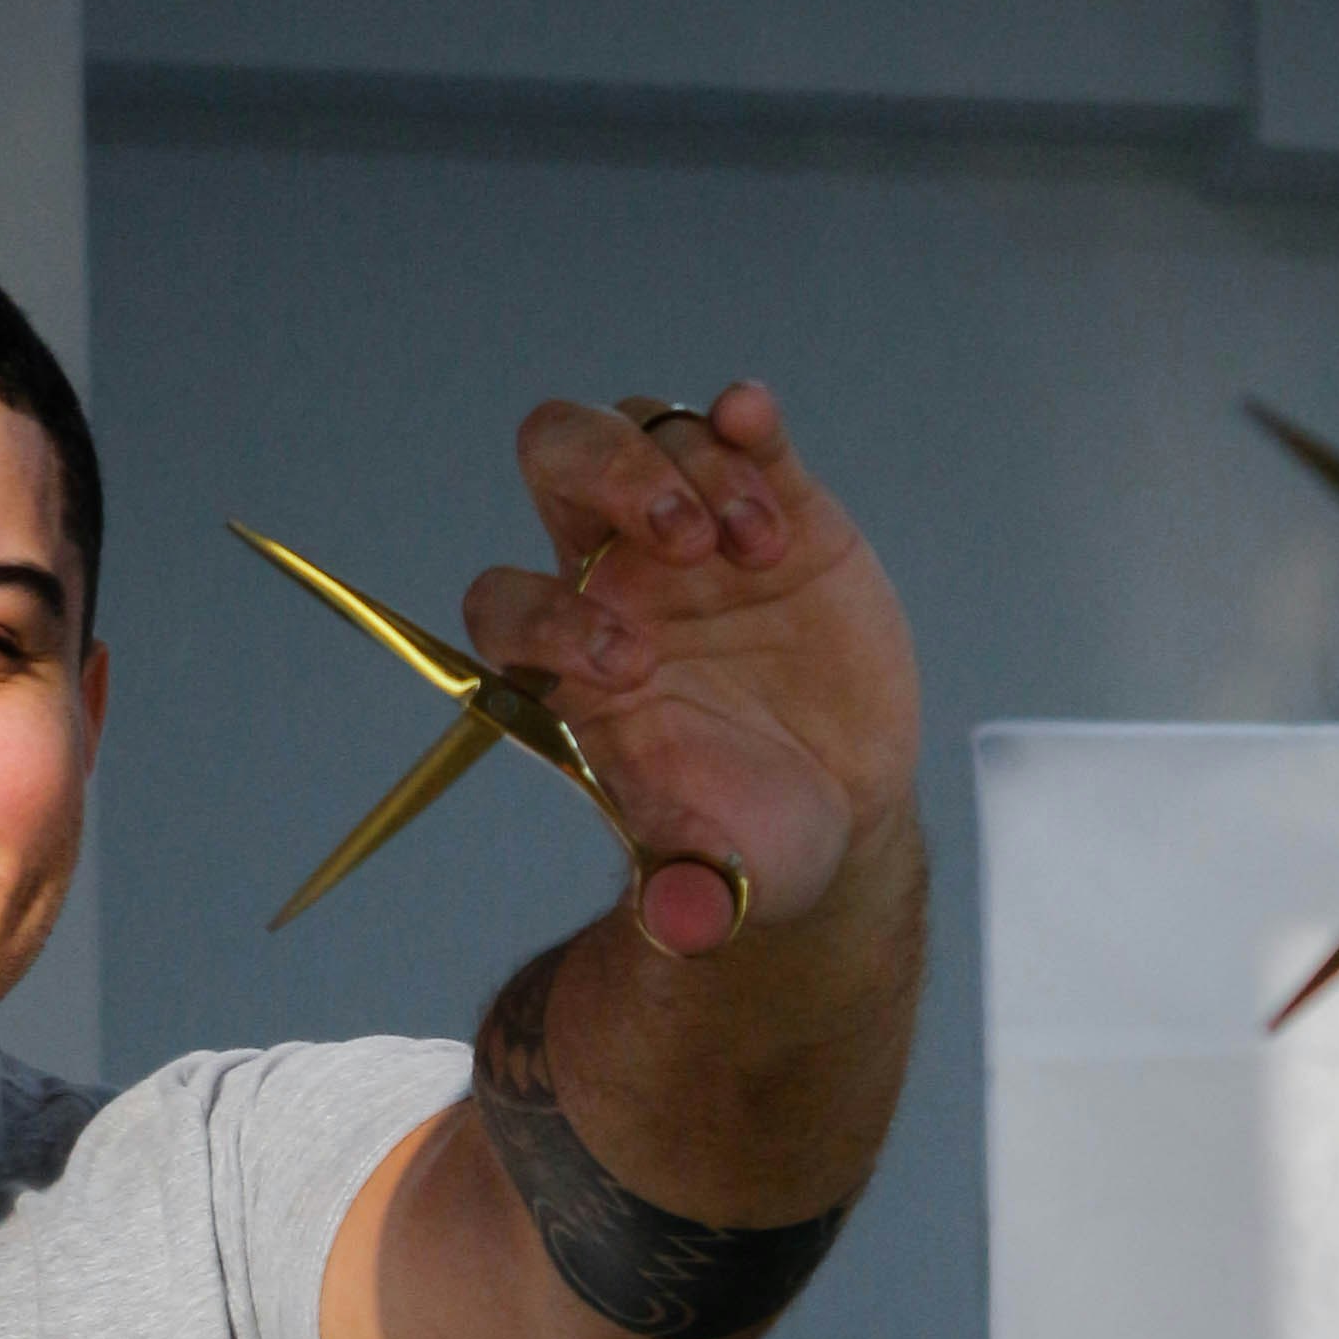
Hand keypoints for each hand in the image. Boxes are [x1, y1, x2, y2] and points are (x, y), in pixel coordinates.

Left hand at [461, 382, 919, 954]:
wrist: (830, 808)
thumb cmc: (744, 837)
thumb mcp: (717, 880)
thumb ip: (689, 899)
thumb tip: (681, 924)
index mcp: (569, 660)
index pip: (509, 601)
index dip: (551, 617)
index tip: (632, 670)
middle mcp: (614, 576)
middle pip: (556, 461)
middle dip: (608, 476)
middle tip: (682, 543)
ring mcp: (692, 532)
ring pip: (644, 431)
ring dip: (694, 467)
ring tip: (758, 547)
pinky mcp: (775, 504)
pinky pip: (735, 429)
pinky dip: (741, 415)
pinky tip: (755, 421)